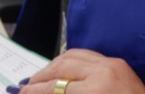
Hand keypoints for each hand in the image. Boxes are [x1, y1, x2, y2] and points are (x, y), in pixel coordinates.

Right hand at [13, 49, 144, 93]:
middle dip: (39, 78)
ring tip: (41, 79)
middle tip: (26, 87)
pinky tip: (62, 71)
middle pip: (60, 67)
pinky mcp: (119, 64)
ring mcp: (113, 64)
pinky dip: (70, 61)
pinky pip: (87, 55)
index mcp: (96, 91)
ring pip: (72, 55)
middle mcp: (103, 72)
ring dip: (53, 66)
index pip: (53, 89)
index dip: (33, 92)